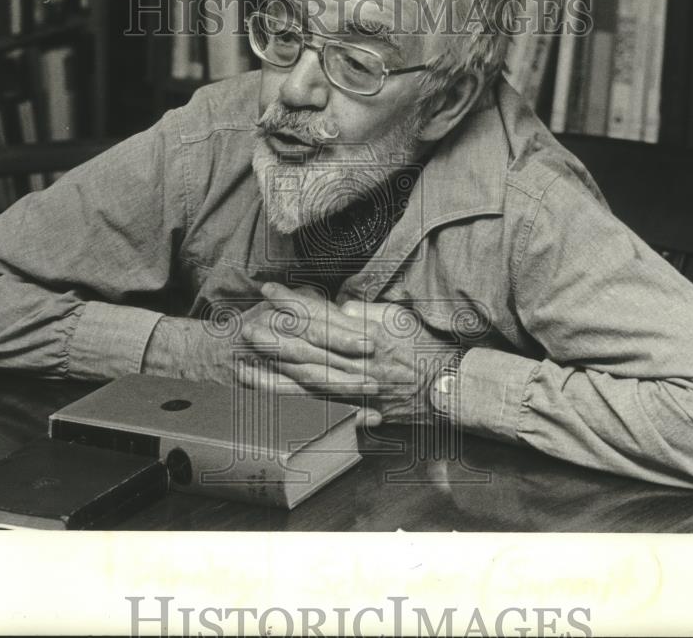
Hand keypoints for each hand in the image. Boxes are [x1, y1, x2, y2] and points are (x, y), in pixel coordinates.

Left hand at [247, 284, 459, 424]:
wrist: (447, 388)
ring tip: (245, 358)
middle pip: (309, 349)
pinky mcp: (353, 403)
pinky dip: (287, 391)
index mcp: (368, 335)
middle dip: (276, 338)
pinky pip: (314, 397)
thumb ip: (365, 312)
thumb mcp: (398, 318)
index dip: (293, 303)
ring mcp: (354, 386)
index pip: (323, 316)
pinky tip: (264, 387)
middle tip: (248, 327)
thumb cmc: (426, 348)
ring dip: (273, 368)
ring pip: (307, 378)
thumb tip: (339, 306)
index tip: (270, 290)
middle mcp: (358, 363)